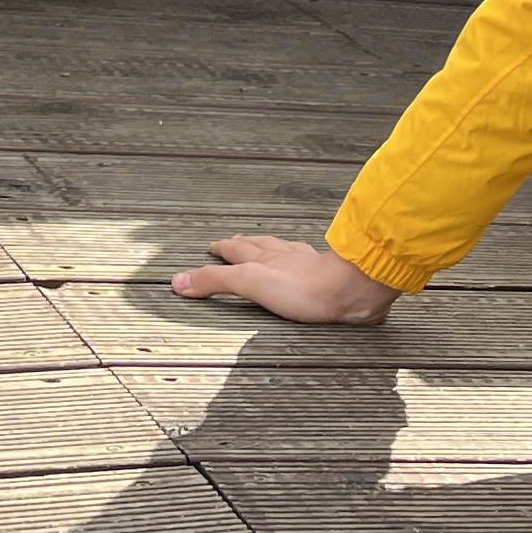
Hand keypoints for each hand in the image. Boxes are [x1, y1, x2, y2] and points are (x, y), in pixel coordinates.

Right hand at [168, 232, 396, 323]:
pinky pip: (307, 262)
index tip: (211, 247)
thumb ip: (215, 281)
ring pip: (283, 251)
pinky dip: (298, 260)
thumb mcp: (249, 282)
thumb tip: (178, 281)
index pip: (235, 250)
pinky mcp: (327, 276)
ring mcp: (307, 264)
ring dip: (270, 249)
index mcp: (263, 257)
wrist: (352, 290)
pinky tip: (304, 263)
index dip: (220, 250)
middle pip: (258, 245)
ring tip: (265, 248)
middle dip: (242, 244)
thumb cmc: (305, 288)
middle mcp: (284, 256)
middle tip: (233, 242)